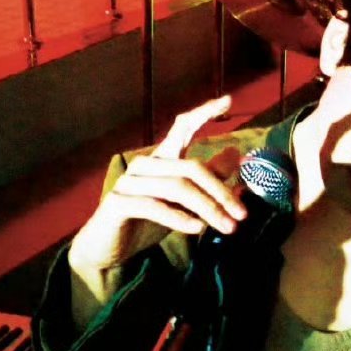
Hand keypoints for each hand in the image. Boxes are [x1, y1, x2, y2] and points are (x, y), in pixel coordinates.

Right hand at [69, 95, 246, 273]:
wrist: (108, 250)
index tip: (228, 101)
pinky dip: (180, 218)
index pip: (182, 128)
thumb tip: (235, 154)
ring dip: (208, 209)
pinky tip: (198, 229)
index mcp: (161, 158)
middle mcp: (144, 164)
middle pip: (191, 167)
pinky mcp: (117, 202)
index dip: (203, 113)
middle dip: (221, 192)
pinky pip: (154, 206)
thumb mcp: (184, 201)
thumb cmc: (147, 222)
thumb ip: (207, 178)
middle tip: (242, 215)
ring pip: (177, 187)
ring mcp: (129, 182)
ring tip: (227, 227)